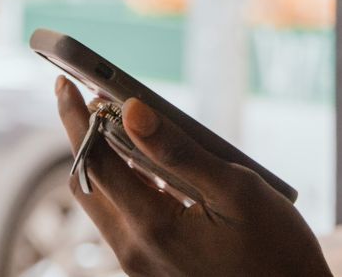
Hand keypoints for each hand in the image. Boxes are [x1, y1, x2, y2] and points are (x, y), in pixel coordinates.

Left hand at [55, 77, 333, 276]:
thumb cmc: (277, 250)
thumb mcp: (236, 191)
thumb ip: (178, 151)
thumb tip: (132, 110)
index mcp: (152, 228)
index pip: (94, 163)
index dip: (77, 120)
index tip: (65, 84)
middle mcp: (135, 252)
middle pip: (87, 185)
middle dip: (81, 138)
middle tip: (87, 98)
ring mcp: (141, 266)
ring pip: (103, 204)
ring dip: (104, 162)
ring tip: (118, 123)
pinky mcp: (152, 270)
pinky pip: (124, 221)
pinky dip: (125, 186)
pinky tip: (148, 165)